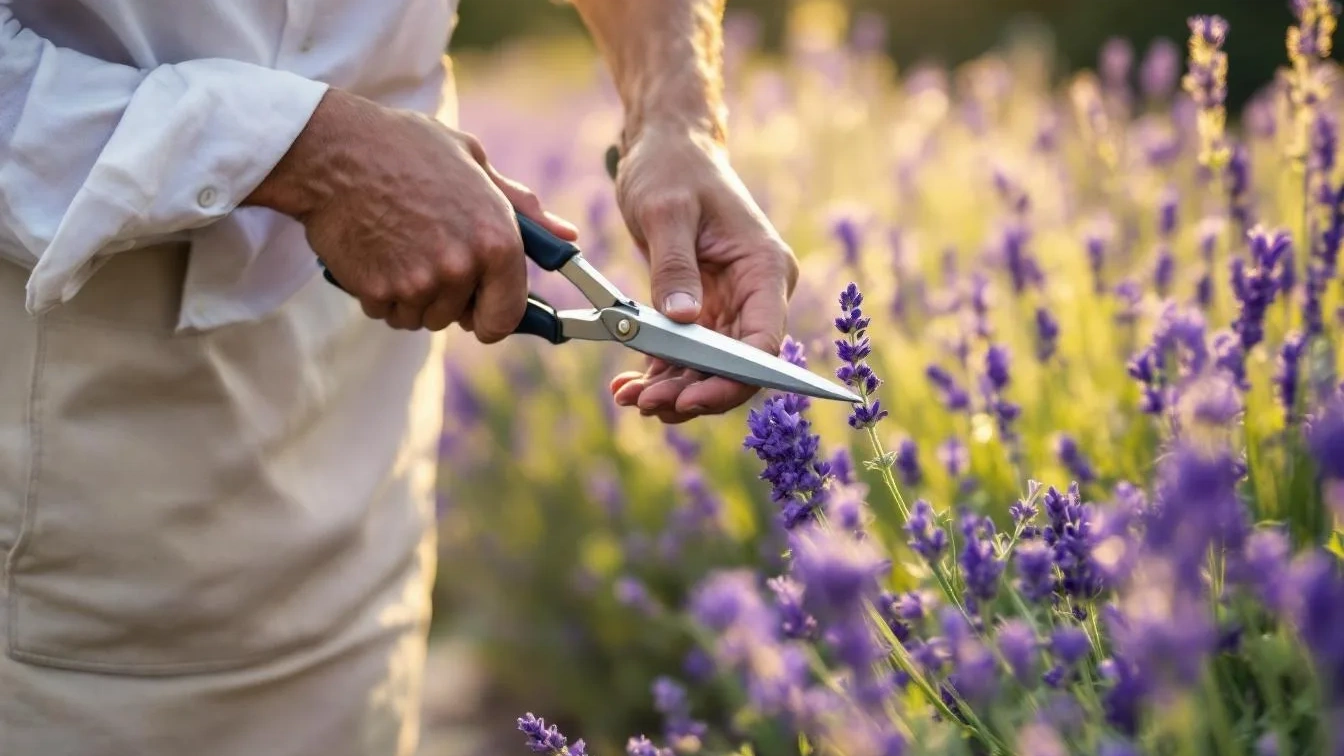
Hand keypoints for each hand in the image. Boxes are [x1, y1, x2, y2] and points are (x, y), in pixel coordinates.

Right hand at [245, 88, 576, 338]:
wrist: (334, 151)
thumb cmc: (407, 150)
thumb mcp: (475, 163)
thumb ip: (523, 208)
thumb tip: (566, 237)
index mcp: (497, 239)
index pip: (507, 315)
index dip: (492, 316)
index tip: (479, 312)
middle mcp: (463, 267)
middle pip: (458, 318)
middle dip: (445, 296)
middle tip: (425, 251)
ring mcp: (420, 283)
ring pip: (420, 317)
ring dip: (410, 295)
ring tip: (396, 245)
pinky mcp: (380, 292)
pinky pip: (386, 312)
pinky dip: (379, 292)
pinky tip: (374, 252)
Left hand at [608, 125, 798, 422]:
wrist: (667, 146)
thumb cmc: (673, 167)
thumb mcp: (667, 211)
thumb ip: (675, 266)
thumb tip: (682, 319)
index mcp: (764, 270)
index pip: (764, 343)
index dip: (732, 380)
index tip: (691, 397)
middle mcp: (755, 294)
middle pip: (737, 366)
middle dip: (694, 392)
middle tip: (646, 404)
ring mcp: (730, 305)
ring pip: (710, 368)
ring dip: (673, 391)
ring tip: (629, 399)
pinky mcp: (702, 310)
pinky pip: (686, 355)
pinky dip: (660, 374)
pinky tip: (628, 387)